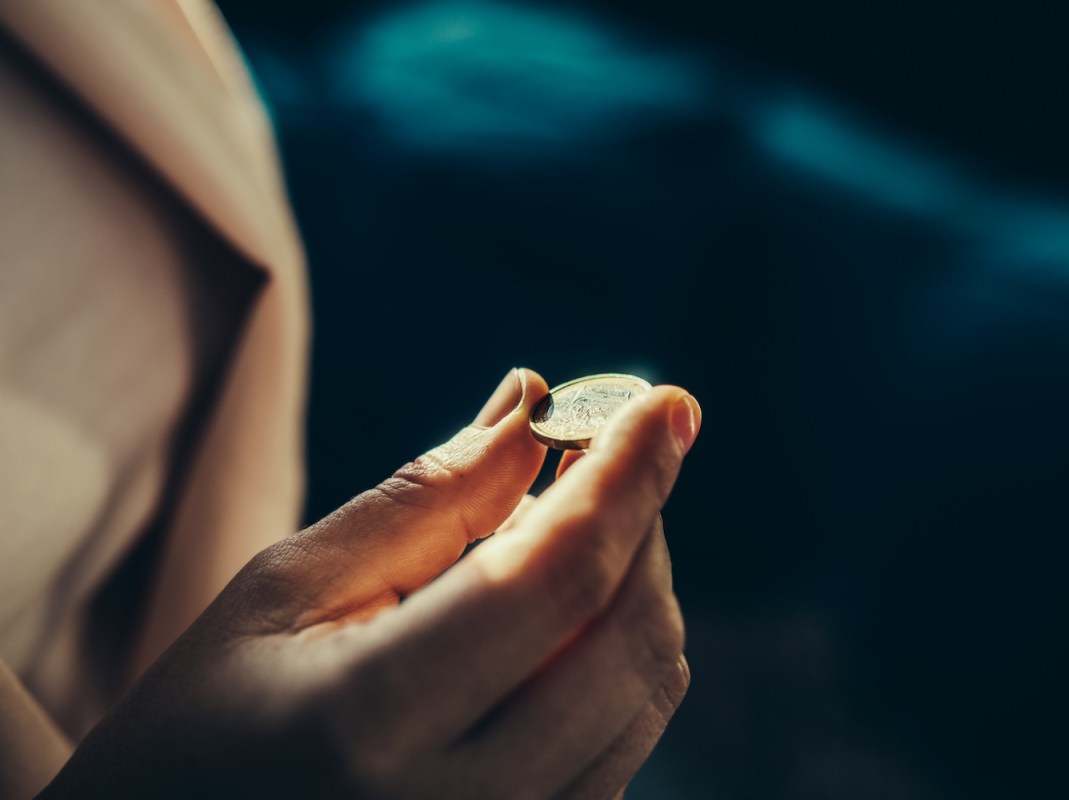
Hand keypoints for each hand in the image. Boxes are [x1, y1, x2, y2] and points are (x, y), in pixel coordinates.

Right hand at [42, 369, 700, 798]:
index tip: (671, 401)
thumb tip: (532, 407)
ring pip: (646, 692)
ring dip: (634, 585)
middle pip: (627, 634)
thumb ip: (425, 499)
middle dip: (636, 523)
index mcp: (371, 721)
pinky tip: (559, 617)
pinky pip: (625, 744)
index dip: (628, 476)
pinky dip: (616, 657)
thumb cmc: (205, 719)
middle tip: (601, 454)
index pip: (555, 577)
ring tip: (563, 531)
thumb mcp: (288, 588)